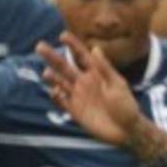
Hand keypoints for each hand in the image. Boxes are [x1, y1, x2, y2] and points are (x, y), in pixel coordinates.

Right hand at [37, 32, 144, 147]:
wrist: (127, 131)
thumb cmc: (126, 106)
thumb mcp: (117, 85)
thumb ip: (104, 68)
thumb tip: (95, 48)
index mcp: (96, 73)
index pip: (81, 55)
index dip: (72, 44)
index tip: (62, 35)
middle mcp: (84, 82)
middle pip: (65, 66)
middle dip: (52, 56)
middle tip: (39, 46)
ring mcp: (78, 96)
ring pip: (60, 83)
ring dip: (52, 77)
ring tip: (45, 72)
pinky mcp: (75, 111)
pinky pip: (62, 102)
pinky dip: (56, 97)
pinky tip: (54, 91)